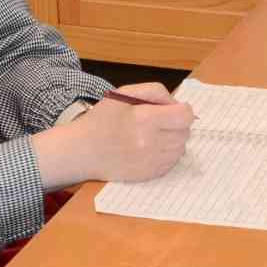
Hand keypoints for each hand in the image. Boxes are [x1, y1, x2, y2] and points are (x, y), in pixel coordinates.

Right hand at [35, 84, 193, 187]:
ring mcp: (151, 162)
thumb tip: (177, 104)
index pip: (185, 116)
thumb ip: (155, 91)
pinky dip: (166, 154)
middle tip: (159, 122)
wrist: (82, 151)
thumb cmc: (102, 119)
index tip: (172, 110)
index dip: (182, 110)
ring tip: (153, 135)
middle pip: (185, 132)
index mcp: (145, 119)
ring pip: (181, 148)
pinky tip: (150, 149)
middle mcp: (151, 143)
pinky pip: (172, 163)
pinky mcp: (149, 175)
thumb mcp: (124, 94)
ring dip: (173, 140)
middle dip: (176, 125)